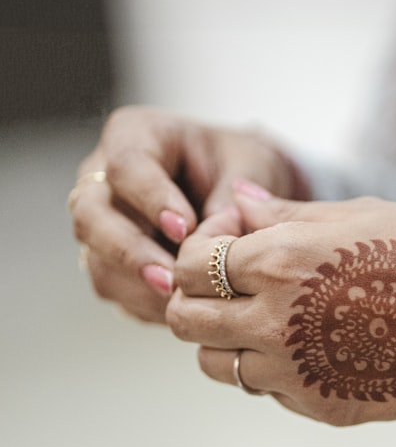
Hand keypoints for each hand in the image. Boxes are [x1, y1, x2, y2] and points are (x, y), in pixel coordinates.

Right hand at [69, 106, 309, 322]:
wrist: (242, 194)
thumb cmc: (243, 167)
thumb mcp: (252, 166)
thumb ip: (234, 195)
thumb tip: (213, 236)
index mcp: (136, 135)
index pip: (127, 165)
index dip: (151, 199)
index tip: (185, 228)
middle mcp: (104, 177)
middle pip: (91, 214)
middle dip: (130, 251)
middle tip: (173, 280)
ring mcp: (101, 221)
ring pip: (97, 257)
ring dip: (138, 286)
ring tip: (184, 303)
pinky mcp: (110, 260)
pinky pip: (114, 286)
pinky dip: (146, 302)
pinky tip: (182, 311)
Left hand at [165, 187, 395, 426]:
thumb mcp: (364, 214)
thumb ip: (286, 214)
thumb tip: (236, 203)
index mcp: (281, 261)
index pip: (190, 263)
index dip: (202, 250)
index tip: (232, 244)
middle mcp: (275, 321)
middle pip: (185, 319)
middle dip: (198, 297)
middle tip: (238, 285)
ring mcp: (296, 374)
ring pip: (215, 364)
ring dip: (227, 339)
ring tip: (274, 319)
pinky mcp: (321, 407)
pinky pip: (266, 391)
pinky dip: (273, 369)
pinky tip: (317, 345)